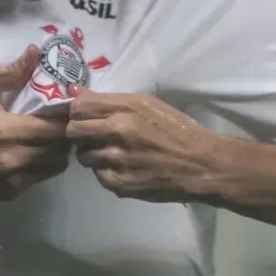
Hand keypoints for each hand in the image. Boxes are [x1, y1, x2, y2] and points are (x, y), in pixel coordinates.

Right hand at [0, 45, 71, 200]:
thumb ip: (10, 71)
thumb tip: (35, 52)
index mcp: (10, 131)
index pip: (59, 128)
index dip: (65, 117)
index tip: (63, 107)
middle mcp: (18, 160)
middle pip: (62, 150)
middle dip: (64, 135)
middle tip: (56, 121)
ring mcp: (15, 180)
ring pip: (55, 168)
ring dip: (55, 151)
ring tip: (44, 137)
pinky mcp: (11, 193)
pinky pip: (39, 178)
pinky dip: (39, 165)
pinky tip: (27, 152)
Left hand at [66, 87, 223, 203]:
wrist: (202, 165)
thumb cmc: (177, 129)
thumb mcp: (147, 104)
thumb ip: (109, 100)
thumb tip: (74, 91)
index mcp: (125, 110)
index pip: (78, 108)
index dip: (77, 112)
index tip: (84, 117)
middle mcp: (117, 133)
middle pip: (73, 132)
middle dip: (79, 133)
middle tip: (93, 136)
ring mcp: (117, 161)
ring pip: (83, 156)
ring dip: (93, 154)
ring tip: (112, 153)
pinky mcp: (120, 184)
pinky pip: (98, 176)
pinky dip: (106, 172)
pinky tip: (123, 168)